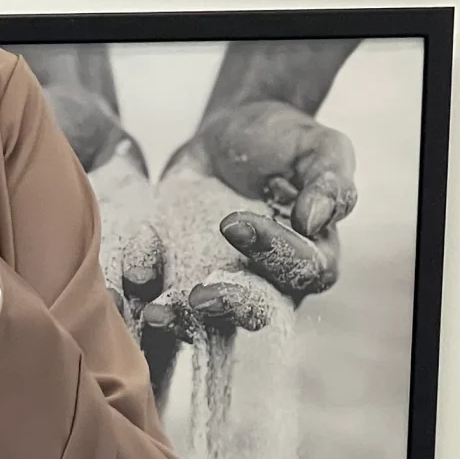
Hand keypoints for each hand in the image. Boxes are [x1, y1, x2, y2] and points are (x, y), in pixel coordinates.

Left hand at [166, 99, 356, 303]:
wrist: (229, 135)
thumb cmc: (283, 141)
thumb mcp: (316, 146)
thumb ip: (329, 178)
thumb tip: (315, 219)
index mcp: (311, 259)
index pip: (300, 271)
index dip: (271, 254)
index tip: (234, 224)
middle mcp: (270, 289)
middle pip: (256, 313)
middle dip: (226, 306)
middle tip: (199, 297)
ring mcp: (224, 295)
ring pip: (208, 323)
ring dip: (181, 321)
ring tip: (156, 312)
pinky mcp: (183, 289)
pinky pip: (166, 305)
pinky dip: (146, 298)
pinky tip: (130, 285)